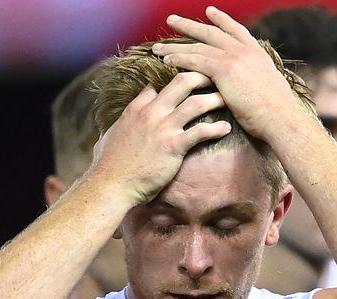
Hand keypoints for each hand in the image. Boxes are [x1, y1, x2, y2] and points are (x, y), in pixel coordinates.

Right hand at [88, 71, 230, 205]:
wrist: (111, 184)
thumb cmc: (108, 165)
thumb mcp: (110, 136)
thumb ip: (120, 125)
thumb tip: (118, 125)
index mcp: (136, 108)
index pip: (159, 83)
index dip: (175, 77)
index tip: (190, 78)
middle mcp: (151, 112)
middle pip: (181, 82)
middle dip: (202, 77)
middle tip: (216, 79)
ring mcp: (163, 128)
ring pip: (196, 103)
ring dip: (215, 99)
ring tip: (228, 100)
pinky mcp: (173, 146)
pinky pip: (201, 132)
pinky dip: (217, 128)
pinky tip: (226, 128)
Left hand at [157, 7, 314, 142]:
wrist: (282, 118)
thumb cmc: (278, 113)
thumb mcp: (271, 88)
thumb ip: (258, 79)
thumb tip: (254, 85)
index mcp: (257, 53)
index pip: (236, 30)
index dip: (221, 20)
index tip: (209, 12)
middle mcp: (245, 50)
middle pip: (212, 32)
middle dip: (190, 26)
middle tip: (173, 20)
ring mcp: (235, 57)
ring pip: (199, 46)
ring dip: (176, 45)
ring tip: (159, 46)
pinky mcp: (224, 69)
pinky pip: (195, 60)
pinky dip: (179, 58)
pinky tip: (166, 59)